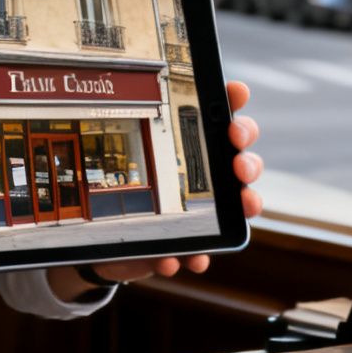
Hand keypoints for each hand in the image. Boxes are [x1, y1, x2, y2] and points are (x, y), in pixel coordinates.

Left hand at [53, 80, 263, 297]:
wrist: (103, 236)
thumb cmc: (122, 186)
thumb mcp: (118, 159)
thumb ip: (126, 130)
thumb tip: (124, 94)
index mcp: (193, 147)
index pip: (223, 119)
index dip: (233, 102)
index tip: (237, 94)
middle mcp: (208, 177)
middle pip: (243, 162)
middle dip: (248, 161)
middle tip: (238, 165)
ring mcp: (204, 212)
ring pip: (239, 205)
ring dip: (246, 204)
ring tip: (241, 205)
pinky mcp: (188, 245)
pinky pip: (200, 251)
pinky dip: (193, 256)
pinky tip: (177, 258)